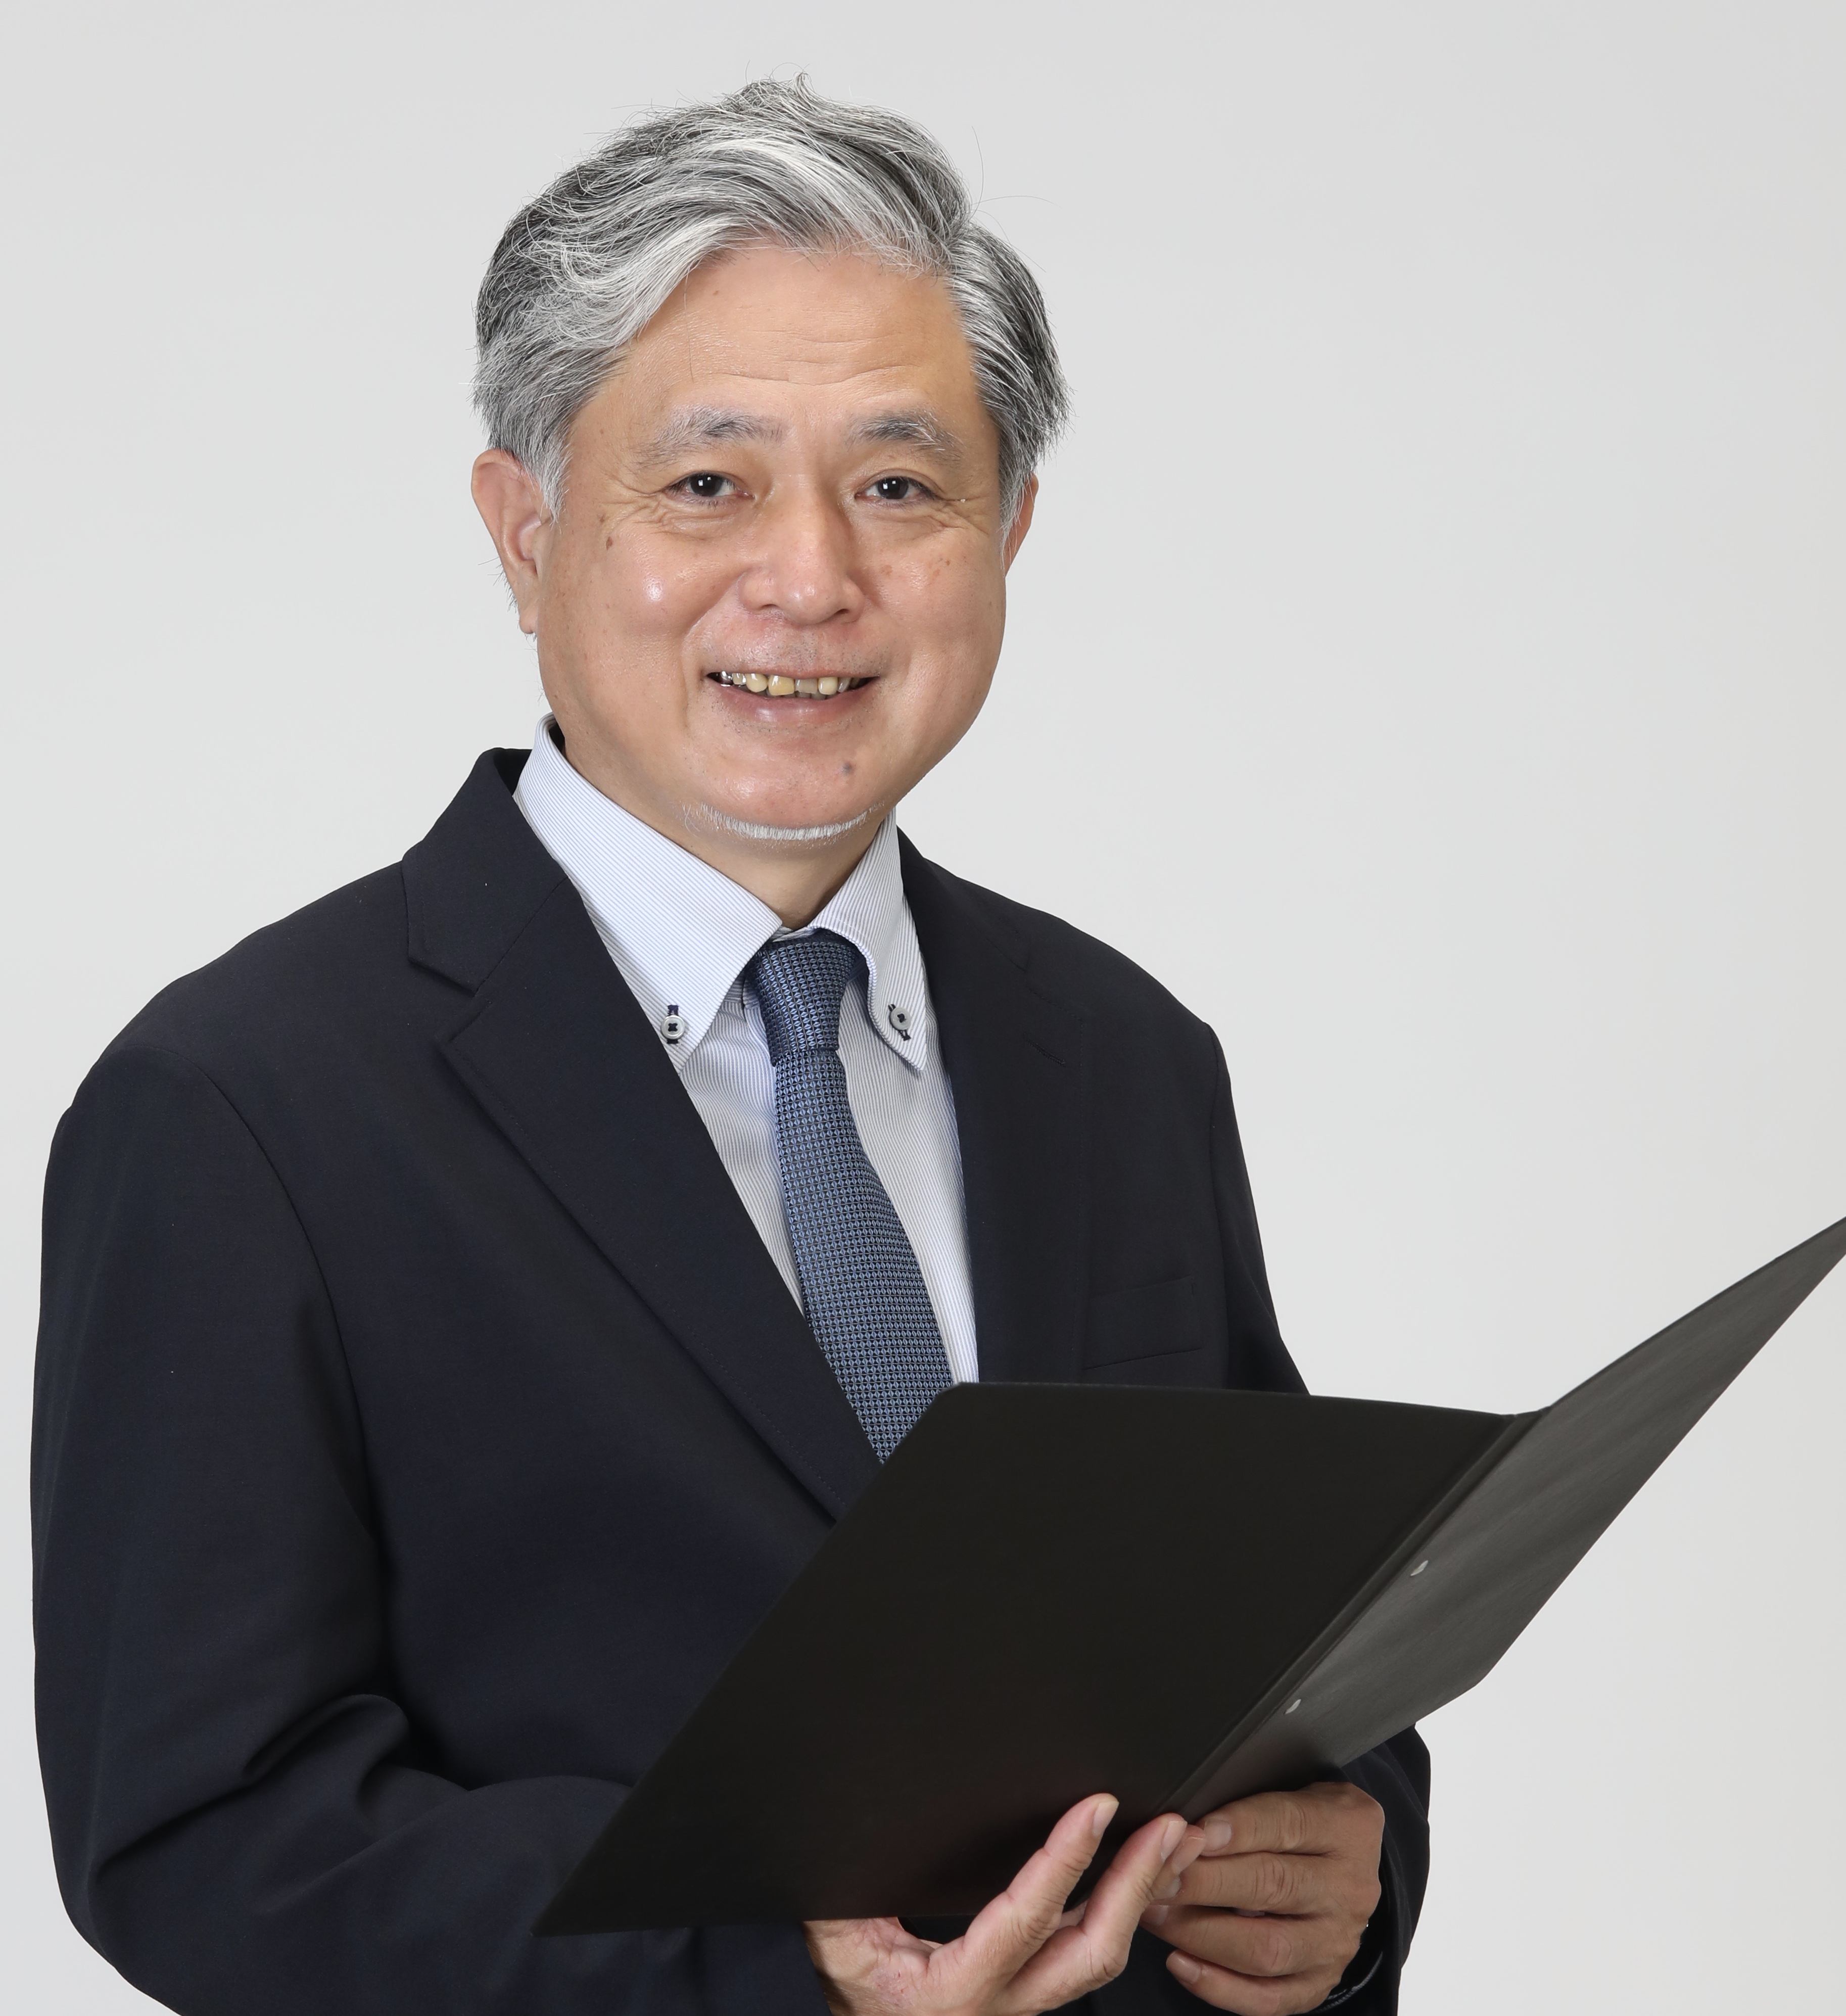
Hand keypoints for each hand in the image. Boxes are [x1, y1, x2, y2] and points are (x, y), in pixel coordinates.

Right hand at [804, 1794, 1204, 2015]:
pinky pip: (1081, 1955)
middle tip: (1168, 1828)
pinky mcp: (1024, 1994)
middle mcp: (997, 2008)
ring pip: (1097, 1958)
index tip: (1096, 1808)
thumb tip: (875, 1817)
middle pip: (1090, 1951)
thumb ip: (859, 1889)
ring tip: (1173, 1845)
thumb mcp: (839, 1932)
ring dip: (1139, 1896)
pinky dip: (1117, 1911)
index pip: (1026, 1918)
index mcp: (954, 1991)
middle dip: (1136, 1883)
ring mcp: (1018, 2006)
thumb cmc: (838, 1983)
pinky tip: (1138, 1877)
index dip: (1066, 1859)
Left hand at [1139, 1782, 1383, 2013]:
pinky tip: (1180, 1962)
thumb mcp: (1291, 1787)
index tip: (1190, 1832)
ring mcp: (1336, 1944)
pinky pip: (1269, 1998)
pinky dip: (1220, 1986)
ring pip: (1268, 1948)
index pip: (1287, 1824)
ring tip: (1156, 1913)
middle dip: (1205, 1883)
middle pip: (1273, 1887)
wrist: (1347, 1863)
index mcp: (1346, 1829)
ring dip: (1202, 1933)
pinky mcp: (1320, 1983)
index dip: (1235, 1828)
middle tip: (1156, 1877)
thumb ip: (1246, 1799)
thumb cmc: (1301, 1820)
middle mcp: (1348, 1890)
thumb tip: (1183, 1821)